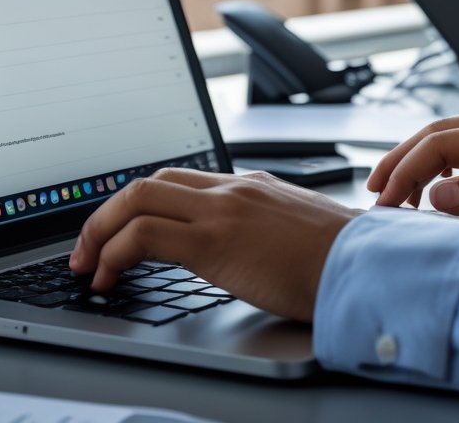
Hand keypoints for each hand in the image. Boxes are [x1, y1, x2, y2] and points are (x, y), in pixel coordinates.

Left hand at [69, 168, 358, 321]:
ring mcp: (223, 209)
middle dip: (107, 214)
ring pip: (136, 199)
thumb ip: (266, 232)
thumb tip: (245, 254)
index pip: (179, 181)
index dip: (140, 204)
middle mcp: (233, 188)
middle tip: (88, 247)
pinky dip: (114, 252)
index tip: (120, 231)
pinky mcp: (215, 240)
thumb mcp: (298, 235)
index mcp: (251, 187)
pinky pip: (144, 235)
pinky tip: (109, 277)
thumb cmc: (344, 262)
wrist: (370, 268)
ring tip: (88, 265)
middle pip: (149, 181)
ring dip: (100, 231)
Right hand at [368, 110, 458, 228]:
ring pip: (449, 137)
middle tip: (375, 190)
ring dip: (419, 161)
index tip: (386, 201)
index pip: (438, 145)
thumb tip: (436, 196)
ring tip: (400, 190)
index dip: (406, 172)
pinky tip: (442, 184)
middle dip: (400, 161)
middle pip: (435, 134)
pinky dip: (443, 163)